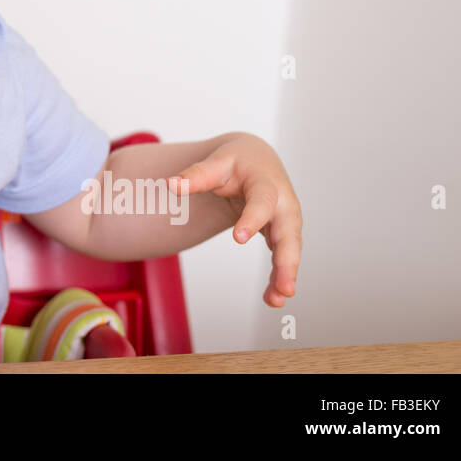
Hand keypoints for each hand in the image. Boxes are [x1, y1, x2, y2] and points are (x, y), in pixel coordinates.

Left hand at [168, 134, 301, 307]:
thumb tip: (171, 184)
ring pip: (289, 251)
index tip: (239, 238)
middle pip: (288, 234)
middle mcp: (284, 205)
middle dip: (287, 262)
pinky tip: (272, 298)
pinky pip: (283, 258)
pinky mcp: (282, 235)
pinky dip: (279, 277)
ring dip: (285, 276)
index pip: (262, 202)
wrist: (256, 160)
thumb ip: (196, 175)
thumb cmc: (237, 161)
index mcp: (267, 183)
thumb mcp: (217, 162)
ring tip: (277, 301)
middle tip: (285, 287)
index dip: (252, 219)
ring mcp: (286, 222)